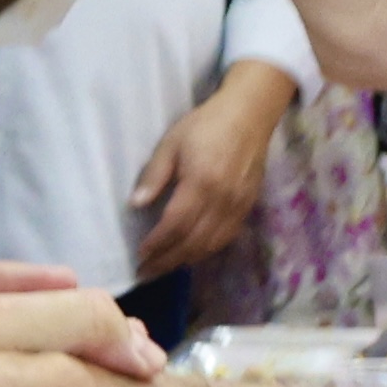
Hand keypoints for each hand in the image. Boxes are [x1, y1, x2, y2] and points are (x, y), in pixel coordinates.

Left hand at [131, 62, 292, 276]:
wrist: (250, 115)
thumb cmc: (206, 124)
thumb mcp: (172, 142)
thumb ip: (155, 175)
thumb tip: (136, 204)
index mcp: (201, 183)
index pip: (175, 224)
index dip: (157, 243)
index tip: (141, 254)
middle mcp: (222, 200)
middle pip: (193, 242)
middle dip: (167, 260)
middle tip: (147, 271)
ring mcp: (238, 206)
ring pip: (210, 245)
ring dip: (186, 259)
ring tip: (165, 267)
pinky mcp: (248, 207)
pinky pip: (226, 238)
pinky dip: (207, 251)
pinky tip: (192, 253)